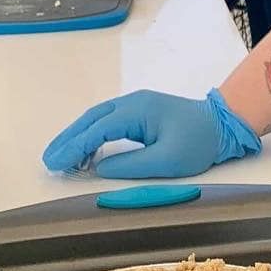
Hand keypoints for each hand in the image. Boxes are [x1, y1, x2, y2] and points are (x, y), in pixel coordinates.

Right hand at [42, 88, 260, 179]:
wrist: (223, 124)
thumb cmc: (198, 143)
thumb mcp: (166, 161)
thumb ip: (130, 165)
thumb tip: (98, 168)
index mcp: (137, 111)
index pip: (97, 129)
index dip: (74, 147)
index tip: (55, 164)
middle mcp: (132, 103)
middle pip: (91, 119)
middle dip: (68, 139)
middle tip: (48, 160)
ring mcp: (136, 105)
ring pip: (97, 118)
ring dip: (77, 136)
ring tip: (60, 158)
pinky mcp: (140, 112)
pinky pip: (108, 121)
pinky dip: (92, 134)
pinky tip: (86, 151)